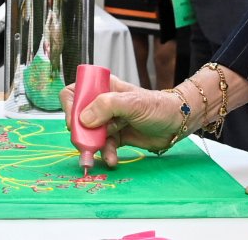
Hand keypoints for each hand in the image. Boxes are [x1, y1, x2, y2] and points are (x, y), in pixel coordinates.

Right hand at [59, 76, 184, 165]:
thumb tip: (84, 119)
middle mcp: (103, 104)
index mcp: (104, 88)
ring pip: (90, 135)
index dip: (70, 106)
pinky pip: (103, 147)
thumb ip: (107, 106)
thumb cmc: (158, 106)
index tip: (74, 122)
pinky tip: (112, 159)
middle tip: (85, 144)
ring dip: (92, 147)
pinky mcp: (116, 136)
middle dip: (80, 133)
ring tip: (100, 155)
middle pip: (78, 117)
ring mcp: (109, 121)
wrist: (177, 124)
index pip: (75, 92)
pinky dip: (105, 154)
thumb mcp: (132, 103)